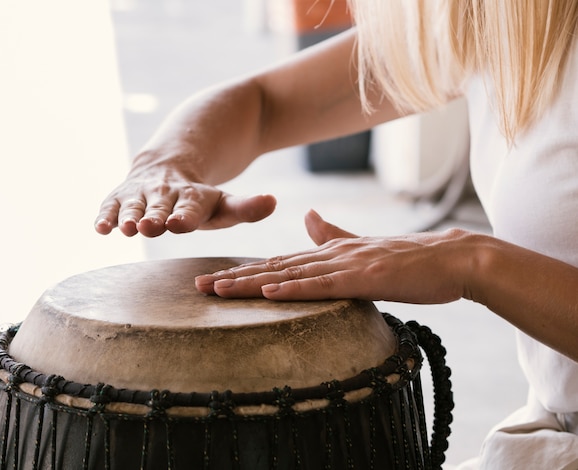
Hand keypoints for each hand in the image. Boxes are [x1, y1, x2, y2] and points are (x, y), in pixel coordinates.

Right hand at [94, 163, 276, 236]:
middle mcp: (164, 193)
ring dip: (128, 216)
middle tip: (148, 227)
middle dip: (153, 217)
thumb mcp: (224, 204)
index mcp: (193, 197)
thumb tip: (273, 202)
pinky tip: (100, 228)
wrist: (167, 169)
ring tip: (125, 228)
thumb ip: (246, 208)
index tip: (179, 223)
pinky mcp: (120, 197)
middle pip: (159, 207)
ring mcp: (140, 194)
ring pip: (133, 205)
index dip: (185, 215)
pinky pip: (110, 206)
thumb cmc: (199, 199)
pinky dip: (105, 216)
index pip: (189, 208)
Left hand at [195, 209, 470, 303]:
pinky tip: (268, 292)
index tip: (214, 279)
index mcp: (330, 252)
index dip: (244, 271)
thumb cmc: (412, 260)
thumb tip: (307, 216)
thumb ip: (332, 234)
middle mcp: (331, 255)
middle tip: (197, 287)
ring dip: (251, 284)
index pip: (278, 263)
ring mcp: (347, 265)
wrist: (453, 257)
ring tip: (217, 290)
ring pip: (289, 275)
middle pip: (273, 268)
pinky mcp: (365, 277)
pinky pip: (322, 285)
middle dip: (233, 278)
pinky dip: (293, 288)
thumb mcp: (364, 247)